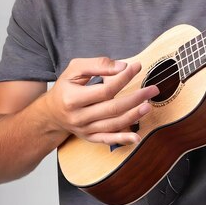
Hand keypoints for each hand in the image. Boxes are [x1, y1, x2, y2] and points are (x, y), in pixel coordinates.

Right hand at [44, 57, 158, 144]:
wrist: (51, 113)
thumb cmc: (65, 88)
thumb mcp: (74, 70)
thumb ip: (97, 65)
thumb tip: (122, 67)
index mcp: (73, 98)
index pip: (105, 90)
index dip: (123, 78)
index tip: (137, 67)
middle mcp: (79, 117)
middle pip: (113, 108)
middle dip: (136, 98)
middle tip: (153, 89)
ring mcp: (85, 129)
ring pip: (113, 124)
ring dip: (134, 116)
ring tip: (149, 105)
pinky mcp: (90, 137)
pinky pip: (108, 139)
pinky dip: (123, 140)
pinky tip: (137, 138)